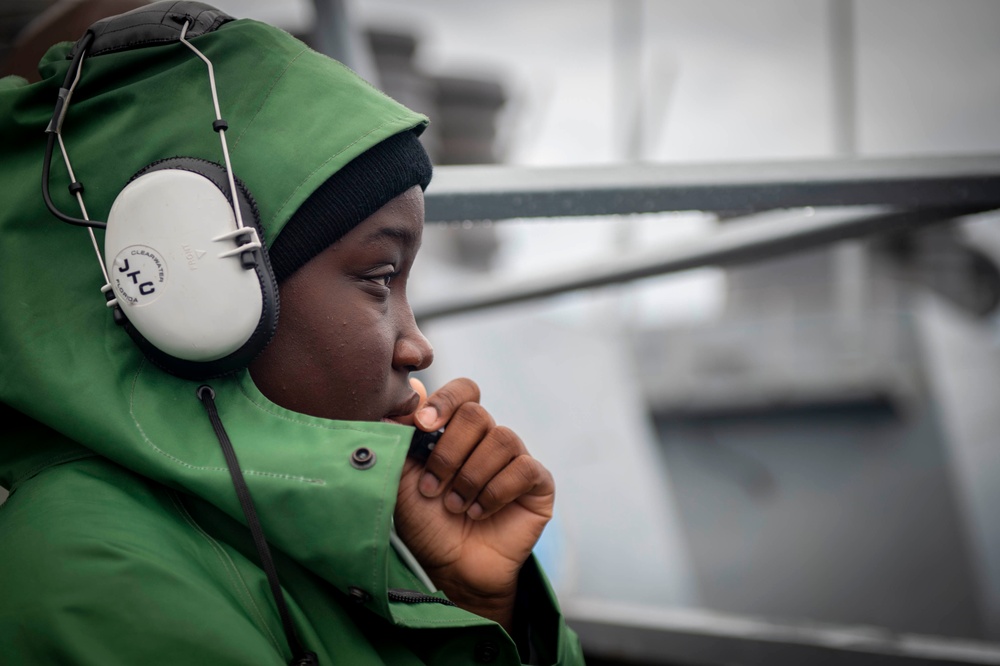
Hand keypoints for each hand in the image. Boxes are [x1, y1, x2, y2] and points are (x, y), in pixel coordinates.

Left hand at [393, 378, 554, 630]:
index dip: (445, 401)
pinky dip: (495, 491)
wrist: (451, 569)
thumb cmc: (426, 523)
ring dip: (470, 476)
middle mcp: (489, 438)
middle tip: (432, 487)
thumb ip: (400, 440)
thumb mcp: (402, 479)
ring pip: (501, 439)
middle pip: (476, 414)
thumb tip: (394, 405)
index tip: (423, 425)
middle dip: (449, 452)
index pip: (464, 392)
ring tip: (455, 506)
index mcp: (458, 430)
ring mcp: (515, 459)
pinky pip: (523, 468)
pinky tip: (478, 513)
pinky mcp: (538, 483)